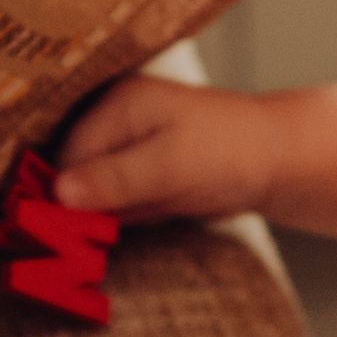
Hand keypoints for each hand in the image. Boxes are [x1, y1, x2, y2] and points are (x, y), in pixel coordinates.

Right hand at [54, 74, 281, 220]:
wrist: (277, 160)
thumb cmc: (231, 150)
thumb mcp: (171, 165)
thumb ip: (116, 179)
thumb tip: (60, 193)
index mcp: (116, 106)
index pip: (67, 156)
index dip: (65, 195)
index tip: (71, 230)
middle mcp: (115, 124)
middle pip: (74, 175)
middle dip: (90, 207)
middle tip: (123, 220)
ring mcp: (127, 149)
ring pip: (93, 194)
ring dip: (111, 215)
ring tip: (153, 207)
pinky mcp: (140, 173)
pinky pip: (116, 203)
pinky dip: (129, 216)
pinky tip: (158, 210)